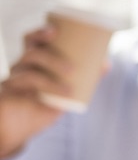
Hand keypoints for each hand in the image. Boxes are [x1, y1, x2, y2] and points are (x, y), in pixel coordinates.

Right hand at [0, 24, 73, 157]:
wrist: (17, 129)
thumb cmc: (41, 107)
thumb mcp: (63, 93)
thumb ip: (82, 79)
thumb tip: (106, 65)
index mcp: (32, 63)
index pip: (32, 41)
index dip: (41, 32)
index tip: (55, 30)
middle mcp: (21, 66)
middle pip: (29, 46)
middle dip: (46, 41)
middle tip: (69, 51)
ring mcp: (13, 77)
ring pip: (30, 59)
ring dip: (54, 63)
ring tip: (73, 73)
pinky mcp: (8, 90)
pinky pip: (28, 80)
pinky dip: (51, 85)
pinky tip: (66, 93)